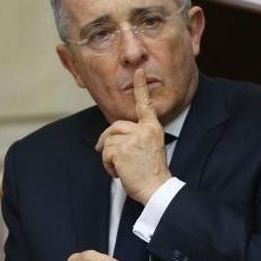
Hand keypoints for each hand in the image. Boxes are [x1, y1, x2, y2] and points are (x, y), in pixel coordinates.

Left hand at [95, 69, 171, 203]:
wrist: (157, 188)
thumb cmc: (152, 172)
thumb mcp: (150, 148)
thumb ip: (136, 137)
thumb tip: (112, 136)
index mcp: (153, 128)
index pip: (145, 104)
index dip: (141, 87)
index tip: (138, 72)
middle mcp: (144, 130)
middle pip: (115, 126)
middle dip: (106, 140)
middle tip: (103, 152)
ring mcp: (133, 139)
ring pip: (108, 141)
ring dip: (108, 157)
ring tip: (120, 168)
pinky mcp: (122, 150)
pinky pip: (105, 153)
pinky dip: (107, 165)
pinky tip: (118, 173)